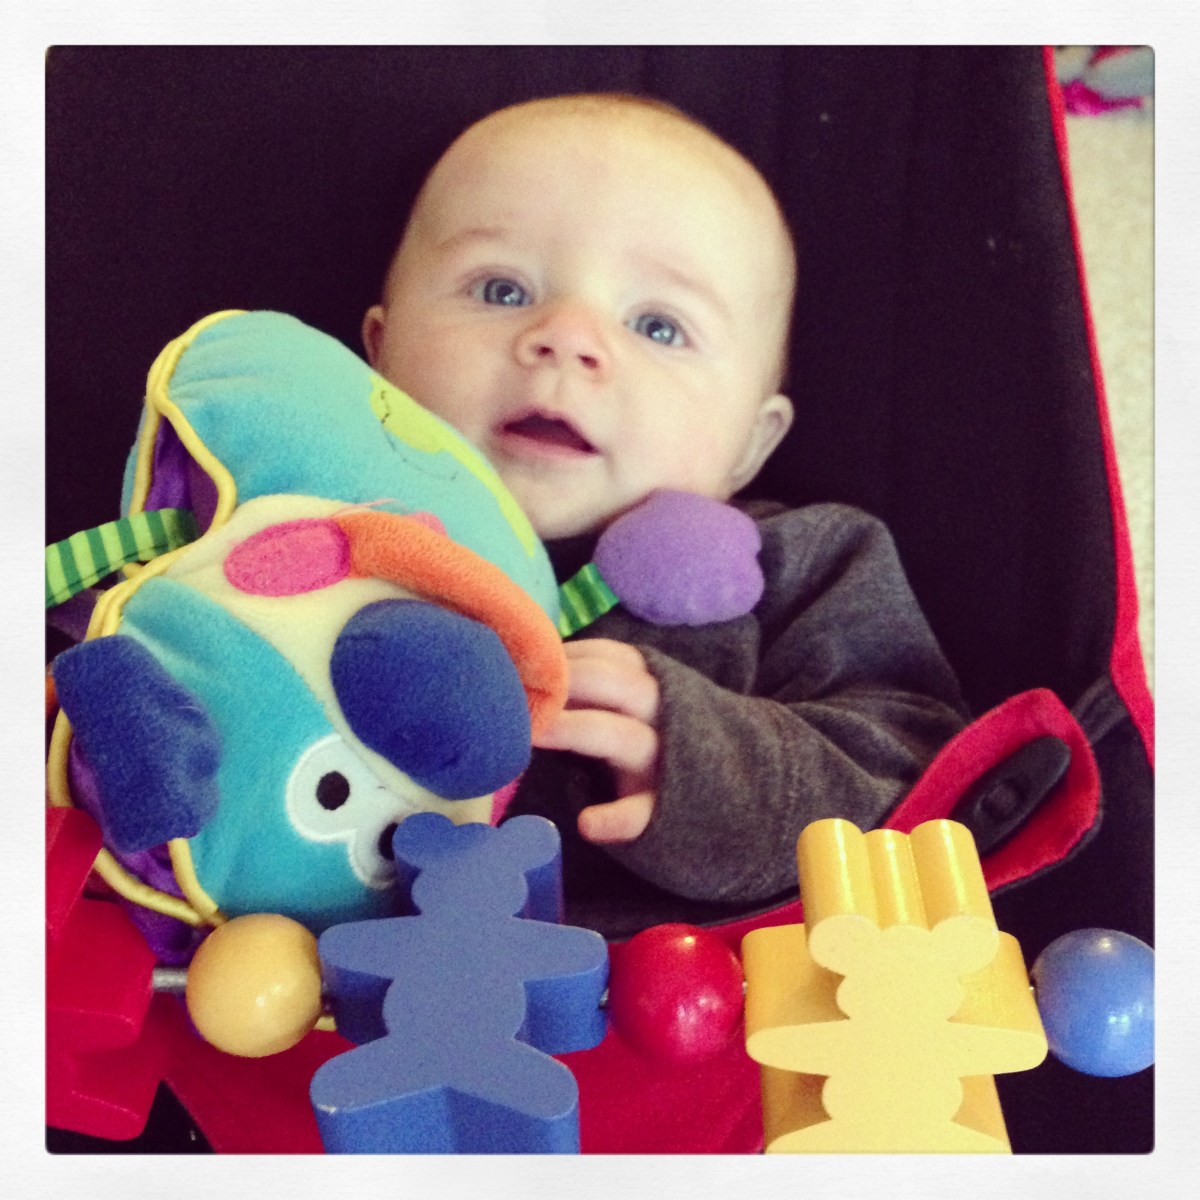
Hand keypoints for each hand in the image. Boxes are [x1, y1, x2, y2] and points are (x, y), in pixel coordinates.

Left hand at [532, 638, 659, 842]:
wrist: (740, 799)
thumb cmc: (672, 747)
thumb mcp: (647, 711)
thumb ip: (608, 691)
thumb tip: (542, 673)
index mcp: (657, 688)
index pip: (615, 656)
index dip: (570, 654)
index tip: (530, 660)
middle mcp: (663, 717)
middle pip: (620, 685)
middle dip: (569, 680)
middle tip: (516, 687)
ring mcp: (665, 764)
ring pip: (625, 738)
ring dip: (578, 729)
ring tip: (535, 734)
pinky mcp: (667, 813)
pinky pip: (644, 813)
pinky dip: (618, 818)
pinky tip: (588, 824)